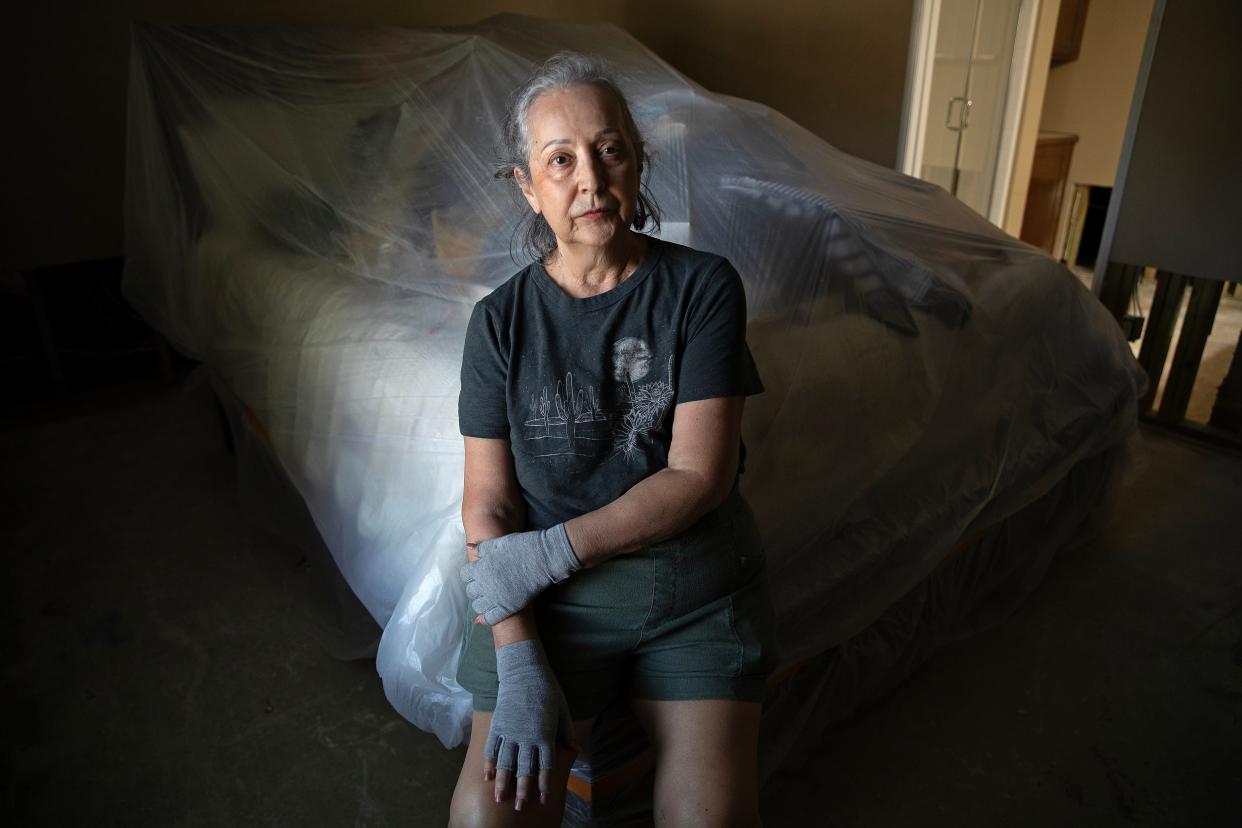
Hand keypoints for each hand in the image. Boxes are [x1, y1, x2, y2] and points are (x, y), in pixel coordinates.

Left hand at [460, 524, 580, 624]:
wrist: (543, 559)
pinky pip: (491, 618)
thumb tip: (469, 547)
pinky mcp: (508, 607)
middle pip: (471, 591)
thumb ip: (481, 548)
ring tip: (488, 598)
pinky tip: (489, 614)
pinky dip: (487, 618)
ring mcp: (496, 598)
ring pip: (478, 606)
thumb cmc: (522, 547)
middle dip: (475, 587)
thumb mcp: (498, 543)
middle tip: (485, 585)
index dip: (470, 573)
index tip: (477, 572)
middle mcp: (485, 585)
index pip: (465, 575)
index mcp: (481, 568)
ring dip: (480, 602)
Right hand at [485, 639, 573, 809]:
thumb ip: (566, 732)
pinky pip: (492, 748)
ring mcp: (510, 732)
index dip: (544, 784)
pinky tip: (487, 776)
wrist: (524, 671)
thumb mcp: (562, 710)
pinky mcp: (498, 725)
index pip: (545, 766)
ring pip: (505, 763)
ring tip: (499, 798)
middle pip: (525, 770)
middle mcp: (527, 738)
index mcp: (545, 735)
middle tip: (520, 808)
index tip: (543, 799)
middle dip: (523, 791)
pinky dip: (489, 763)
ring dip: (503, 782)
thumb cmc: (547, 689)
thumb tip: (575, 749)